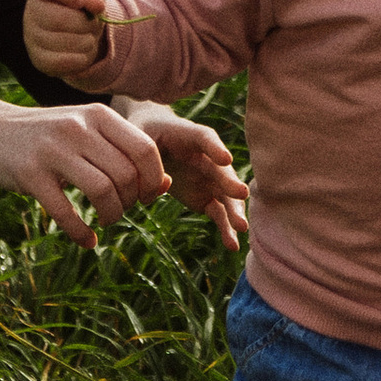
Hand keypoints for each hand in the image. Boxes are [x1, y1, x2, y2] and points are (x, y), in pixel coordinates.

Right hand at [0, 79, 168, 248]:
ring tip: (105, 221)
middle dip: (131, 202)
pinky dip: (81, 233)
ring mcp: (53, 151)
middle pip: (126, 175)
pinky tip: (86, 241)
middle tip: (120, 209)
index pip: (145, 150)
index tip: (145, 196)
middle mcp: (78, 128)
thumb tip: (167, 185)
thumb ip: (126, 152)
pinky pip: (66, 213)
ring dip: (111, 216)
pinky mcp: (30, 176)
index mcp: (98, 114)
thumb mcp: (89, 132)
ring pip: (102, 192)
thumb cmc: (51, 137)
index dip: (153, 180)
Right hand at [24, 0, 123, 82]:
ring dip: (86, 42)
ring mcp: (31, 35)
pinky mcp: (38, 58)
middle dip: (85, 25)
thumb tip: (97, 5)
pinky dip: (79, 59)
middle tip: (94, 25)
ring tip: (90, 39)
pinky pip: (59, 62)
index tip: (80, 1)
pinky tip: (84, 53)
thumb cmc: (82, 8)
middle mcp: (32, 9)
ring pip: (61, 42)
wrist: (75, 31)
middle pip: (58, 19)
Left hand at [118, 99, 248, 252]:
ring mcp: (209, 179)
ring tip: (241, 228)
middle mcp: (207, 157)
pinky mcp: (206, 198)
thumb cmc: (144, 134)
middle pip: (221, 171)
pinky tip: (232, 245)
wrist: (150, 139)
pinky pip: (219, 214)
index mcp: (189, 135)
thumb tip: (158, 189)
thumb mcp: (139, 141)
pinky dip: (225, 229)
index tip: (225, 159)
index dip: (214, 148)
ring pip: (225, 196)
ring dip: (233, 212)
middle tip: (241, 194)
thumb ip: (147, 164)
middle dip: (230, 183)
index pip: (204, 138)